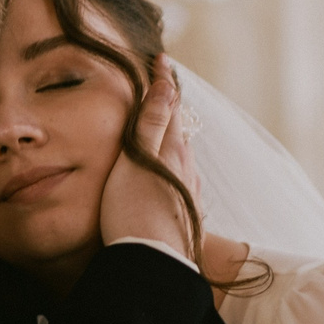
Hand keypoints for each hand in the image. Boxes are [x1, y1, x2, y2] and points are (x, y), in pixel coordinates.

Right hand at [98, 54, 197, 253]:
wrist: (152, 264)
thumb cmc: (133, 211)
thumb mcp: (136, 161)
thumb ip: (150, 124)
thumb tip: (167, 84)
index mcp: (171, 150)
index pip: (169, 105)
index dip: (164, 82)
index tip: (161, 58)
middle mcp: (186, 167)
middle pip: (178, 129)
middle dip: (169, 108)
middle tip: (161, 88)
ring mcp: (189, 191)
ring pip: (183, 155)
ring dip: (173, 137)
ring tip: (164, 129)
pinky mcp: (187, 214)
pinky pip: (183, 179)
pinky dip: (176, 165)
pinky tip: (172, 175)